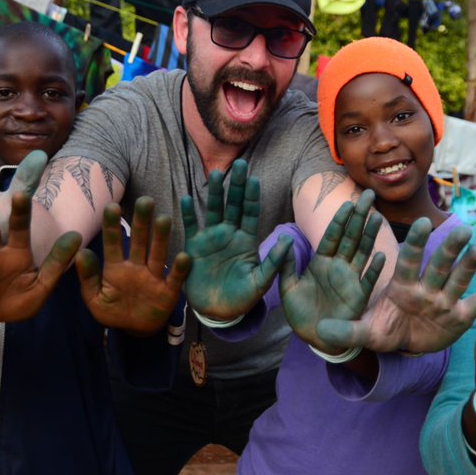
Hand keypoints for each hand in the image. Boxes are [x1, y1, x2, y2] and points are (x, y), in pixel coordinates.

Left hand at [76, 198, 191, 334]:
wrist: (134, 331)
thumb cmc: (112, 311)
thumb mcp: (95, 299)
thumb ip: (88, 278)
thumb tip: (81, 253)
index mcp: (116, 268)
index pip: (113, 243)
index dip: (112, 226)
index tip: (111, 206)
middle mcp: (136, 267)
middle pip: (139, 242)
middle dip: (142, 222)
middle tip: (145, 200)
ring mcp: (153, 277)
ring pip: (157, 254)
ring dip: (161, 238)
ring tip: (164, 219)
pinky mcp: (168, 291)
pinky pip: (175, 279)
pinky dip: (180, 269)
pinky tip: (184, 256)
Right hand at [181, 160, 287, 320]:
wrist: (218, 311)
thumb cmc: (243, 298)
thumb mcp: (261, 282)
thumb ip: (274, 262)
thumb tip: (288, 239)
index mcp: (247, 240)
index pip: (250, 213)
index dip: (251, 196)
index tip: (254, 178)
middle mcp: (230, 234)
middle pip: (233, 204)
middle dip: (236, 185)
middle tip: (239, 163)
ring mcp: (212, 238)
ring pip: (214, 210)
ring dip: (215, 192)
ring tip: (216, 174)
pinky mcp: (194, 247)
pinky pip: (191, 226)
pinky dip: (188, 213)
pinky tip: (187, 198)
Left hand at [279, 190, 385, 350]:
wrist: (311, 337)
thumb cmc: (299, 311)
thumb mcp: (287, 287)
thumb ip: (285, 265)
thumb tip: (283, 240)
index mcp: (322, 261)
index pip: (333, 235)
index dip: (340, 219)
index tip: (347, 202)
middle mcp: (339, 266)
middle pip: (351, 237)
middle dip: (360, 216)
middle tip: (369, 195)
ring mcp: (351, 280)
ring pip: (362, 253)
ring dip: (370, 236)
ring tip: (378, 217)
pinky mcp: (358, 298)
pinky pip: (368, 281)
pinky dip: (374, 269)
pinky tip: (382, 255)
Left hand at [316, 215, 475, 353]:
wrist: (406, 344)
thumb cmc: (385, 329)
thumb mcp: (365, 332)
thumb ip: (346, 330)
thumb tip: (321, 331)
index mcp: (402, 286)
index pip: (409, 260)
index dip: (416, 243)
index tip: (421, 222)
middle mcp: (426, 288)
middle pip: (438, 265)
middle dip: (450, 249)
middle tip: (463, 229)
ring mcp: (444, 302)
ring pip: (458, 279)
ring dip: (469, 265)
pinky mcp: (458, 318)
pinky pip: (474, 306)